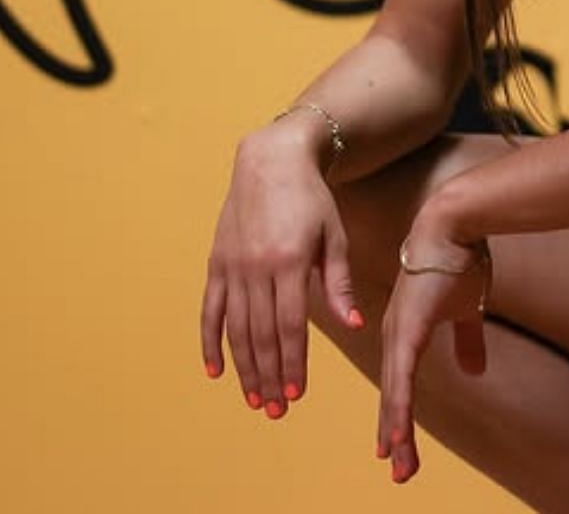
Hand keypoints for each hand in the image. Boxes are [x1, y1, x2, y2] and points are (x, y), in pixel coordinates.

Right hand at [200, 125, 361, 416]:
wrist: (272, 160)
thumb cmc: (312, 198)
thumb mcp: (334, 235)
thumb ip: (339, 283)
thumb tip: (354, 324)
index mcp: (290, 261)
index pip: (291, 325)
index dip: (293, 362)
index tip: (296, 394)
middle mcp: (257, 267)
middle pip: (262, 334)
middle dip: (269, 376)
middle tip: (275, 411)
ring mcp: (232, 266)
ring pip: (236, 329)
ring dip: (244, 368)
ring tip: (253, 399)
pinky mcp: (216, 262)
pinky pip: (210, 310)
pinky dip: (210, 342)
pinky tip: (216, 371)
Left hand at [377, 221, 491, 483]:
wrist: (455, 224)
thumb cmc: (461, 259)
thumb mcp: (468, 308)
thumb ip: (467, 340)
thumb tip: (474, 372)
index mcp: (407, 331)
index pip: (402, 383)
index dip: (401, 416)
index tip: (398, 449)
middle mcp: (396, 335)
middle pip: (394, 394)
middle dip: (396, 433)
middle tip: (398, 470)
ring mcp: (398, 333)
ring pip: (394, 393)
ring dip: (396, 429)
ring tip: (396, 464)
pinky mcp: (407, 329)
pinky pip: (401, 378)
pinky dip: (398, 408)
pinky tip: (395, 434)